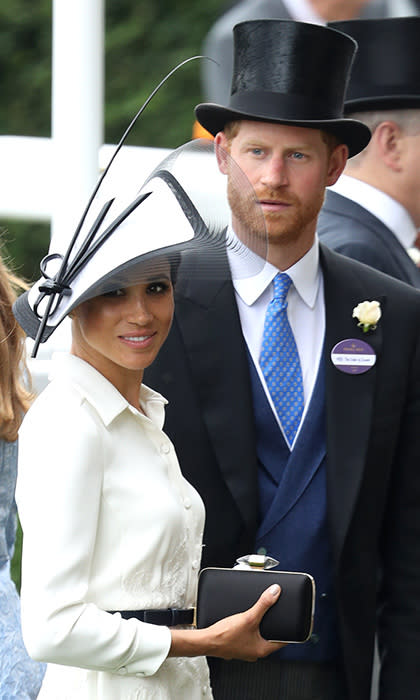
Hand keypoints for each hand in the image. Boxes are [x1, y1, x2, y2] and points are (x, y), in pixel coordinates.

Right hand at [169, 584, 285, 659]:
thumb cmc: (224, 636)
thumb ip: (263, 604)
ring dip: (261, 626)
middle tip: (276, 615)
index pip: (283, 640)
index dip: (290, 630)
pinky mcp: (237, 645)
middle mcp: (255, 652)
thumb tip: (275, 593)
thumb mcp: (248, 617)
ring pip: (259, 636)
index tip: (295, 623)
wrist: (205, 641)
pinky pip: (249, 636)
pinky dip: (250, 627)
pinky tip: (245, 620)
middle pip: (271, 637)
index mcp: (262, 650)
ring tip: (260, 615)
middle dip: (273, 625)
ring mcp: (245, 650)